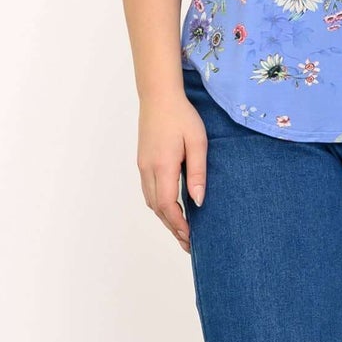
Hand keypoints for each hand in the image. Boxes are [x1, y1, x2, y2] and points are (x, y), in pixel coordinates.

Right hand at [137, 96, 207, 253]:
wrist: (158, 97)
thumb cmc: (181, 117)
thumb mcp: (197, 142)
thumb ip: (197, 172)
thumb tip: (198, 201)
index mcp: (162, 166)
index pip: (168, 205)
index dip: (178, 224)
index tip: (190, 238)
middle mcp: (148, 170)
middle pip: (158, 209)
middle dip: (172, 227)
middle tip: (188, 243)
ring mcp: (142, 167)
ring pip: (151, 202)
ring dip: (165, 218)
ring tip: (181, 232)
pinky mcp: (142, 162)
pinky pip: (149, 191)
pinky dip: (160, 206)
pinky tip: (171, 210)